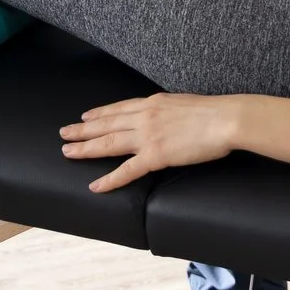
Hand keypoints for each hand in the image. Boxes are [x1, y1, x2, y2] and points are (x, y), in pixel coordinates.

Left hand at [61, 94, 241, 191]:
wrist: (225, 119)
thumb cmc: (212, 111)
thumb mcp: (182, 102)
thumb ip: (167, 109)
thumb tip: (163, 115)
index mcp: (153, 102)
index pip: (119, 108)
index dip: (99, 113)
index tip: (85, 116)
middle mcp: (145, 116)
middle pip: (106, 124)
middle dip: (82, 130)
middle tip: (64, 133)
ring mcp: (148, 136)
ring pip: (109, 143)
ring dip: (86, 148)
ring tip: (68, 152)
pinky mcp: (156, 155)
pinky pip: (127, 170)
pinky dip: (109, 179)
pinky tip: (96, 186)